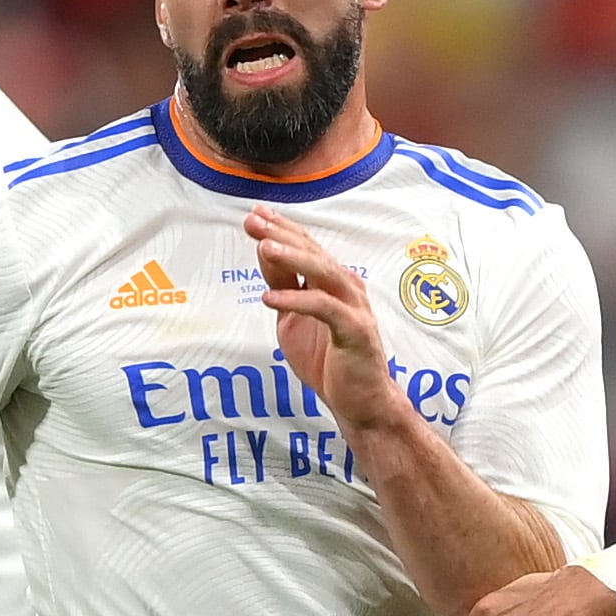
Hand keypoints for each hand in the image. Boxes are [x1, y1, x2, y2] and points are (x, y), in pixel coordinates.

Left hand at [247, 207, 402, 430]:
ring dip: (293, 258)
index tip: (255, 214)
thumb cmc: (329, 360)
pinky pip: (324, 309)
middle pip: (313, 253)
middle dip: (282, 235)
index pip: (306, 247)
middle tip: (255, 221)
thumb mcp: (294, 320)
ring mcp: (354, 307)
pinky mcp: (355, 330)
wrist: (360, 400)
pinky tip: (270, 298)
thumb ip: (284, 287)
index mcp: (333, 282)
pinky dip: (297, 300)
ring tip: (265, 247)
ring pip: (323, 273)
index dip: (281, 229)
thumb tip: (265, 253)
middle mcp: (346, 288)